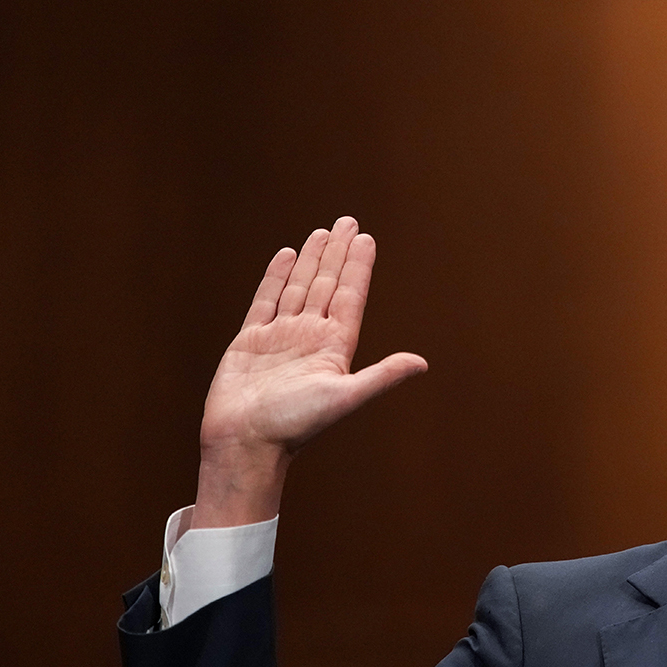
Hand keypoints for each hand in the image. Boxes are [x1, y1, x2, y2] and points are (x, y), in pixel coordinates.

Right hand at [191, 216, 426, 527]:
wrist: (244, 445)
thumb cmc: (294, 426)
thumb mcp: (343, 398)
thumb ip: (381, 377)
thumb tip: (422, 363)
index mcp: (334, 347)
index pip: (350, 296)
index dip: (357, 267)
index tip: (366, 239)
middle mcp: (309, 337)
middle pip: (326, 285)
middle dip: (337, 253)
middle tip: (348, 221)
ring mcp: (280, 337)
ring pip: (298, 288)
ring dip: (310, 260)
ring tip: (321, 232)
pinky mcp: (250, 341)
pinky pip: (265, 300)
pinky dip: (275, 277)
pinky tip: (286, 255)